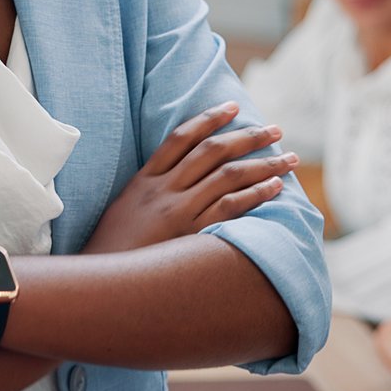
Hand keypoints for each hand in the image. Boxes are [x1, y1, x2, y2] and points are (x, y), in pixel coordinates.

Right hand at [83, 102, 294, 254]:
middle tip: (275, 130)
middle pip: (212, 151)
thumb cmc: (111, 250)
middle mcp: (163, 190)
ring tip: (289, 159)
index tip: (233, 107)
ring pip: (228, 176)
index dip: (209, 119)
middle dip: (247, 137)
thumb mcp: (124, 210)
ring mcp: (179, 211)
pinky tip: (275, 187)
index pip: (180, 138)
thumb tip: (176, 181)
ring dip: (263, 164)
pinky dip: (256, 194)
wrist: (101, 283)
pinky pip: (231, 208)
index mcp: (145, 180)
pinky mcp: (191, 235)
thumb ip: (148, 192)